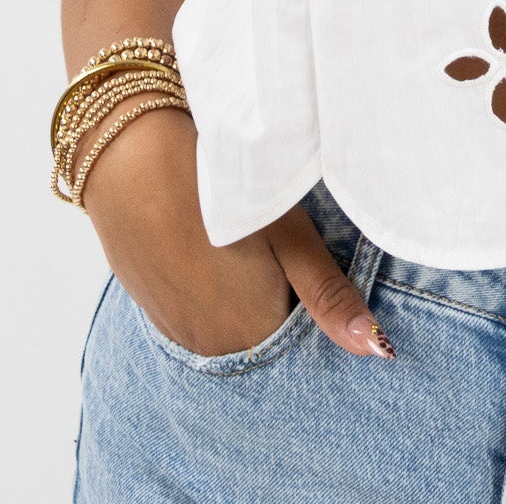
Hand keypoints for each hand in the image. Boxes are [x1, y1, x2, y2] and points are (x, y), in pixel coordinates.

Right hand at [79, 104, 393, 358]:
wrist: (128, 155)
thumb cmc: (216, 189)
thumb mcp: (288, 233)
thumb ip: (329, 296)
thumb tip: (376, 350)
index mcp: (250, 335)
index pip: (301, 340)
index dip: (311, 301)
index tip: (306, 263)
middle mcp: (210, 346)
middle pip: (264, 336)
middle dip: (280, 302)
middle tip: (276, 247)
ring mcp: (173, 329)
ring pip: (228, 324)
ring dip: (240, 297)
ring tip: (243, 243)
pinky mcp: (148, 306)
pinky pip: (193, 313)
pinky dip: (208, 289)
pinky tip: (209, 246)